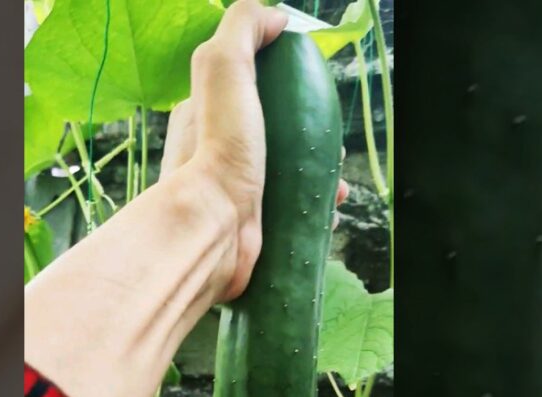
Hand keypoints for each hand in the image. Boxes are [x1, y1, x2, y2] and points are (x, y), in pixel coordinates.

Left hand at [160, 0, 348, 301]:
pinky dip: (316, 209)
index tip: (313, 95)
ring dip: (320, 177)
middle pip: (276, 135)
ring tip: (337, 186)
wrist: (212, 231)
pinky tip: (329, 211)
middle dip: (311, 137)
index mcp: (205, 115)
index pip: (250, 90)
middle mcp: (216, 153)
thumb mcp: (223, 67)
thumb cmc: (217, 148)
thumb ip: (242, 29)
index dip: (286, 87)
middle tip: (332, 148)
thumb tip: (276, 19)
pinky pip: (292, 212)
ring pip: (289, 176)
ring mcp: (234, 191)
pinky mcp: (252, 224)